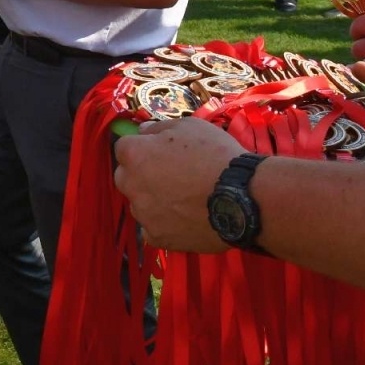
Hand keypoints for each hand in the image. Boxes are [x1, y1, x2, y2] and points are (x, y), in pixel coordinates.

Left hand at [113, 118, 244, 252]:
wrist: (241, 198)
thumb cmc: (215, 154)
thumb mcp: (189, 126)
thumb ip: (159, 128)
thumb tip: (142, 132)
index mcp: (135, 155)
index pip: (123, 148)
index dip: (140, 148)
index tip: (158, 151)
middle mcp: (131, 185)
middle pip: (125, 177)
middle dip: (140, 174)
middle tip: (169, 175)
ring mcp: (143, 214)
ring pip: (140, 204)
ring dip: (152, 200)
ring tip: (183, 199)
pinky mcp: (157, 238)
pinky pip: (153, 228)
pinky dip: (164, 223)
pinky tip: (185, 218)